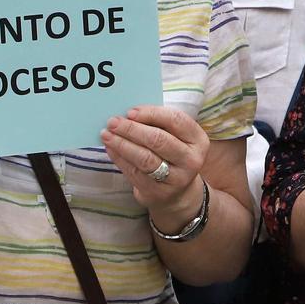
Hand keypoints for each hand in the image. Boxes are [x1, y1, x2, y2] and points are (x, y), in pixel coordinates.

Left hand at [102, 106, 210, 223]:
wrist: (177, 191)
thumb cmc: (171, 154)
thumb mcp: (174, 137)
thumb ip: (158, 123)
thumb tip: (127, 114)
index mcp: (198, 139)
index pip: (175, 120)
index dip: (151, 113)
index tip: (130, 112)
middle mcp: (191, 160)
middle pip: (158, 140)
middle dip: (132, 129)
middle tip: (112, 122)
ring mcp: (177, 179)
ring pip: (145, 158)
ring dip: (122, 144)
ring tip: (106, 134)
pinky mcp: (159, 192)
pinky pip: (135, 172)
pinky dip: (119, 158)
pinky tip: (110, 149)